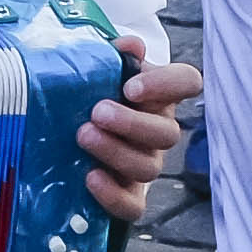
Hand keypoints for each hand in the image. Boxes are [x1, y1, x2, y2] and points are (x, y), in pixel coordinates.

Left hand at [75, 35, 200, 224]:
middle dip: (131, 123)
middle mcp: (159, 130)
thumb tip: (131, 45)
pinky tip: (90, 177)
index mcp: (157, 94)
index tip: (131, 86)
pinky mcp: (128, 196)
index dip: (166, 85)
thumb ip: (111, 55)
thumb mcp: (96, 69)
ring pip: (149, 168)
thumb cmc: (88, 92)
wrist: (65, 130)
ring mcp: (146, 164)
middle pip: (168, 133)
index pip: (186, 82)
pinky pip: (133, 206)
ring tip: (83, 135)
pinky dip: (113, 195)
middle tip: (97, 112)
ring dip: (116, 152)